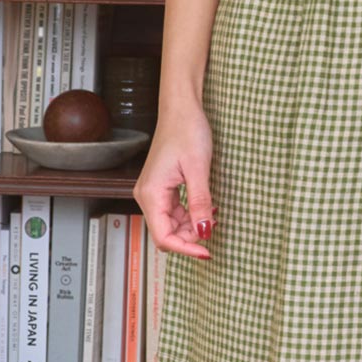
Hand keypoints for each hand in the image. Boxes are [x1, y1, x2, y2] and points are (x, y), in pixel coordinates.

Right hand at [135, 106, 215, 259]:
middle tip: (215, 228)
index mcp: (151, 193)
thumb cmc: (187, 131)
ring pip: (171, 224)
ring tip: (214, 217)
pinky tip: (207, 209)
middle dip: (190, 237)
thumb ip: (200, 203)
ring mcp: (153, 192)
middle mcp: (147, 195)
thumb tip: (204, 231)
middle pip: (166, 233)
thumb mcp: (198, 169)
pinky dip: (191, 215)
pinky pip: (174, 211)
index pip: (164, 237)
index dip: (186, 248)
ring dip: (192, 226)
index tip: (207, 252)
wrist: (182, 109)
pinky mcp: (161, 188)